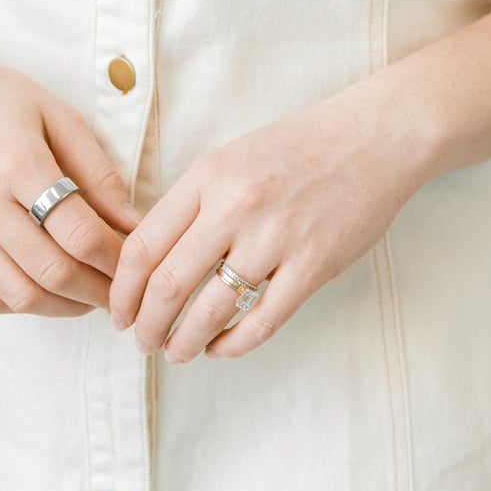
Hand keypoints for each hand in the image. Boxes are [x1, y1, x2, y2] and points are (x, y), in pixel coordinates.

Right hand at [0, 53, 140, 318]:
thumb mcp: (57, 116)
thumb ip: (97, 172)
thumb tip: (132, 222)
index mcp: (17, 164)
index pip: (79, 232)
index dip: (116, 256)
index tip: (137, 260)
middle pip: (52, 273)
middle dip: (98, 291)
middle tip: (123, 290)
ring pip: (20, 297)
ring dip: (64, 306)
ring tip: (90, 295)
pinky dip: (23, 304)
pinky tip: (46, 289)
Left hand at [109, 88, 421, 361]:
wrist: (372, 138)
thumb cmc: (298, 149)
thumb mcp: (232, 158)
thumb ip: (194, 204)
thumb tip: (150, 262)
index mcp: (208, 176)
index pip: (142, 247)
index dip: (121, 291)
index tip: (118, 312)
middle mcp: (236, 206)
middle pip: (167, 285)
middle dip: (145, 326)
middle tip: (141, 342)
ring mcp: (276, 237)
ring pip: (210, 312)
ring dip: (183, 343)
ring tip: (177, 352)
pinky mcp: (313, 265)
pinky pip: (260, 322)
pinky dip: (231, 346)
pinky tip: (220, 348)